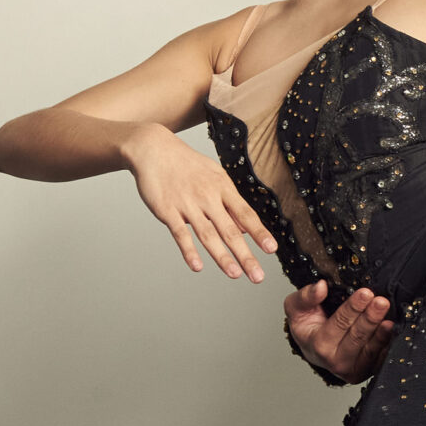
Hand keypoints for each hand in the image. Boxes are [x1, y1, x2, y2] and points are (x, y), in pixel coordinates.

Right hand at [123, 122, 279, 279]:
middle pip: (230, 230)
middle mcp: (208, 197)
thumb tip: (245, 227)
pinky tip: (198, 266)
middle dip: (245, 255)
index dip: (258, 232)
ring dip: (221, 256)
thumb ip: (230, 202)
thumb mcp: (215, 176)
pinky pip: (180, 234)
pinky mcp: (167, 210)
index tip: (271, 249)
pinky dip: (189, 251)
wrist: (154, 149)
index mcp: (222, 188)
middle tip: (257, 276)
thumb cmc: (188, 166)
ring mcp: (187, 205)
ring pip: (208, 234)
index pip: (246, 214)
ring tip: (235, 274)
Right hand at [286, 280, 393, 381]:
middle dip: (370, 318)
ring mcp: (354, 369)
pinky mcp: (368, 371)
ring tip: (390, 319)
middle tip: (381, 302)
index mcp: (318, 345)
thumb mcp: (297, 309)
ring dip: (382, 334)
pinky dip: (388, 346)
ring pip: (371, 350)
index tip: (365, 293)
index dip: (353, 308)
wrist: (317, 351)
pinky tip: (394, 333)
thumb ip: (305, 297)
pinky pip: (381, 359)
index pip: (339, 323)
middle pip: (357, 337)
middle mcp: (336, 361)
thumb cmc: (309, 328)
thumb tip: (320, 286)